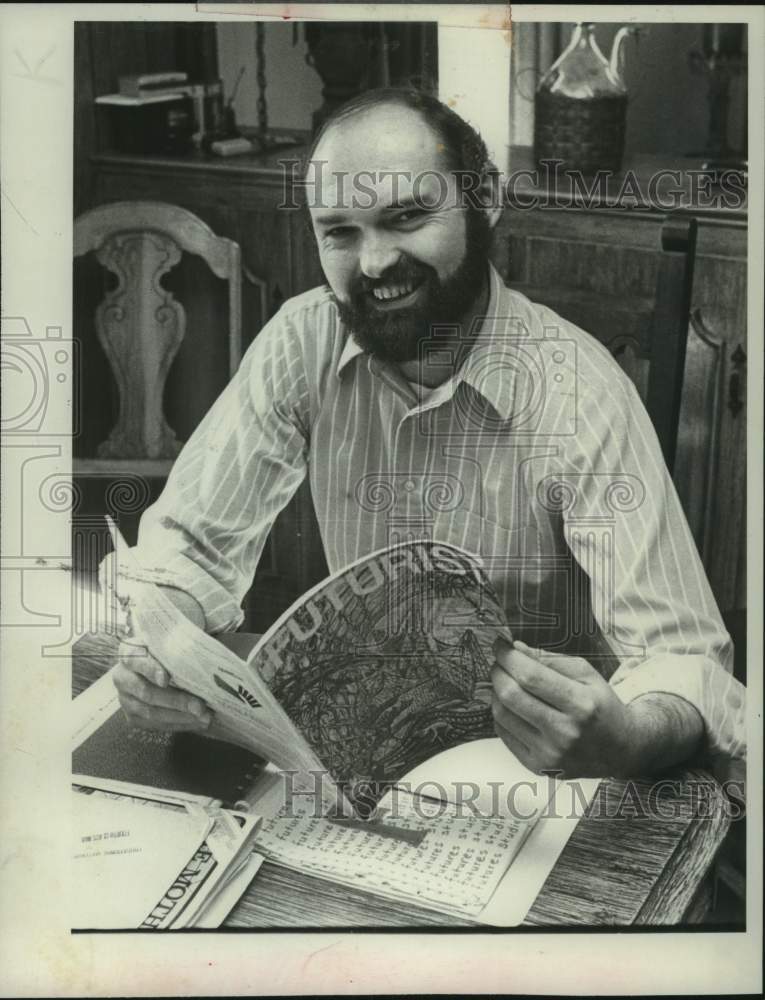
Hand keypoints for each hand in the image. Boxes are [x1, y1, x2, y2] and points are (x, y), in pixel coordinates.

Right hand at [113, 625, 212, 733]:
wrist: (158, 664)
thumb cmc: (168, 649)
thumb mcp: (170, 640)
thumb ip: (178, 643)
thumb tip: (198, 653)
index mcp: (128, 652)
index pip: (135, 659)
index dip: (150, 670)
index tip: (166, 679)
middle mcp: (122, 676)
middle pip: (146, 692)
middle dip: (176, 701)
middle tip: (200, 706)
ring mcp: (125, 699)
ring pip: (150, 712)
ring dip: (180, 717)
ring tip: (204, 717)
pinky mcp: (133, 716)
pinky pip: (154, 724)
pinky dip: (178, 724)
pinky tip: (197, 722)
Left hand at [491, 637, 635, 777]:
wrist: (620, 750)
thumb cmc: (601, 706)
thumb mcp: (587, 674)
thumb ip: (550, 659)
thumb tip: (516, 648)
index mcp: (582, 704)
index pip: (531, 676)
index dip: (508, 657)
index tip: (500, 644)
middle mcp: (565, 732)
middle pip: (511, 695)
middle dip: (498, 672)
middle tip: (500, 662)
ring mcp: (550, 753)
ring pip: (502, 714)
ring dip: (496, 692)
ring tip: (506, 682)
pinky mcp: (538, 766)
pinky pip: (503, 734)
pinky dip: (501, 713)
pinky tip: (511, 704)